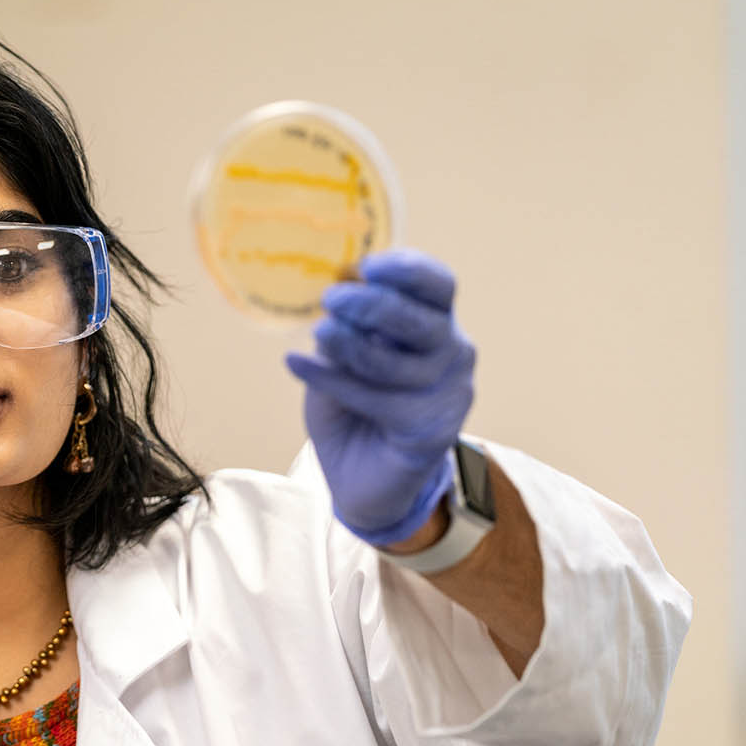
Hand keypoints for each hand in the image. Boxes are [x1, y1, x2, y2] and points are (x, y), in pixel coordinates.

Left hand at [284, 249, 474, 545]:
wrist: (361, 480)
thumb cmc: (352, 409)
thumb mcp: (342, 360)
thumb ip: (346, 330)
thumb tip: (334, 297)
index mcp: (434, 324)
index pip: (438, 286)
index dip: (408, 270)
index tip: (365, 265)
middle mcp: (452, 353)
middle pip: (422, 320)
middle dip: (375, 305)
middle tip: (331, 298)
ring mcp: (448, 394)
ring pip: (397, 362)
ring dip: (351, 345)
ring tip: (317, 334)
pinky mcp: (430, 431)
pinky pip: (376, 399)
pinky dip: (331, 380)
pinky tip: (294, 362)